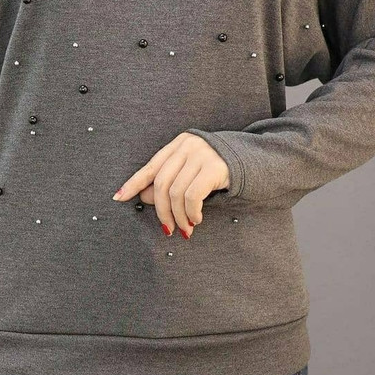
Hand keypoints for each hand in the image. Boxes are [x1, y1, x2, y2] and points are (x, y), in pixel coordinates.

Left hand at [112, 131, 230, 238]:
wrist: (256, 160)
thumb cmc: (219, 170)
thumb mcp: (191, 172)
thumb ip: (169, 181)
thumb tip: (144, 197)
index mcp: (177, 145)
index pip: (150, 167)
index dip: (133, 184)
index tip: (118, 198)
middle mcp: (186, 146)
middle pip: (161, 184)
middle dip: (162, 211)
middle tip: (168, 229)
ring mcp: (201, 154)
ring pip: (176, 192)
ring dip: (178, 216)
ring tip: (186, 228)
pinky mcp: (215, 167)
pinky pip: (193, 195)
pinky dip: (191, 212)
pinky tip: (196, 219)